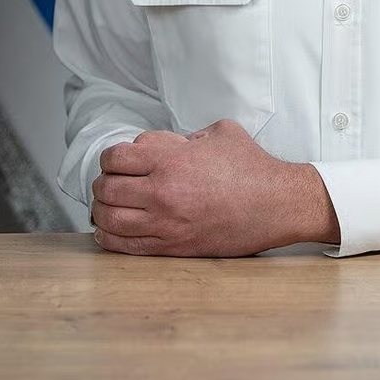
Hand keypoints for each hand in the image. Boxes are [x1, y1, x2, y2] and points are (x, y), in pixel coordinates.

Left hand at [91, 119, 339, 256]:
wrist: (276, 204)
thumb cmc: (251, 166)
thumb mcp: (218, 132)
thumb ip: (181, 137)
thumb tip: (155, 147)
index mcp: (171, 160)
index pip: (115, 158)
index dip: (112, 157)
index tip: (118, 159)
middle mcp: (162, 193)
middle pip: (107, 189)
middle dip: (104, 183)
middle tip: (111, 181)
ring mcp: (166, 224)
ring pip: (109, 220)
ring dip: (103, 210)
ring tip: (109, 205)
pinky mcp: (172, 247)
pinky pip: (125, 247)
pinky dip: (110, 237)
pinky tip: (111, 229)